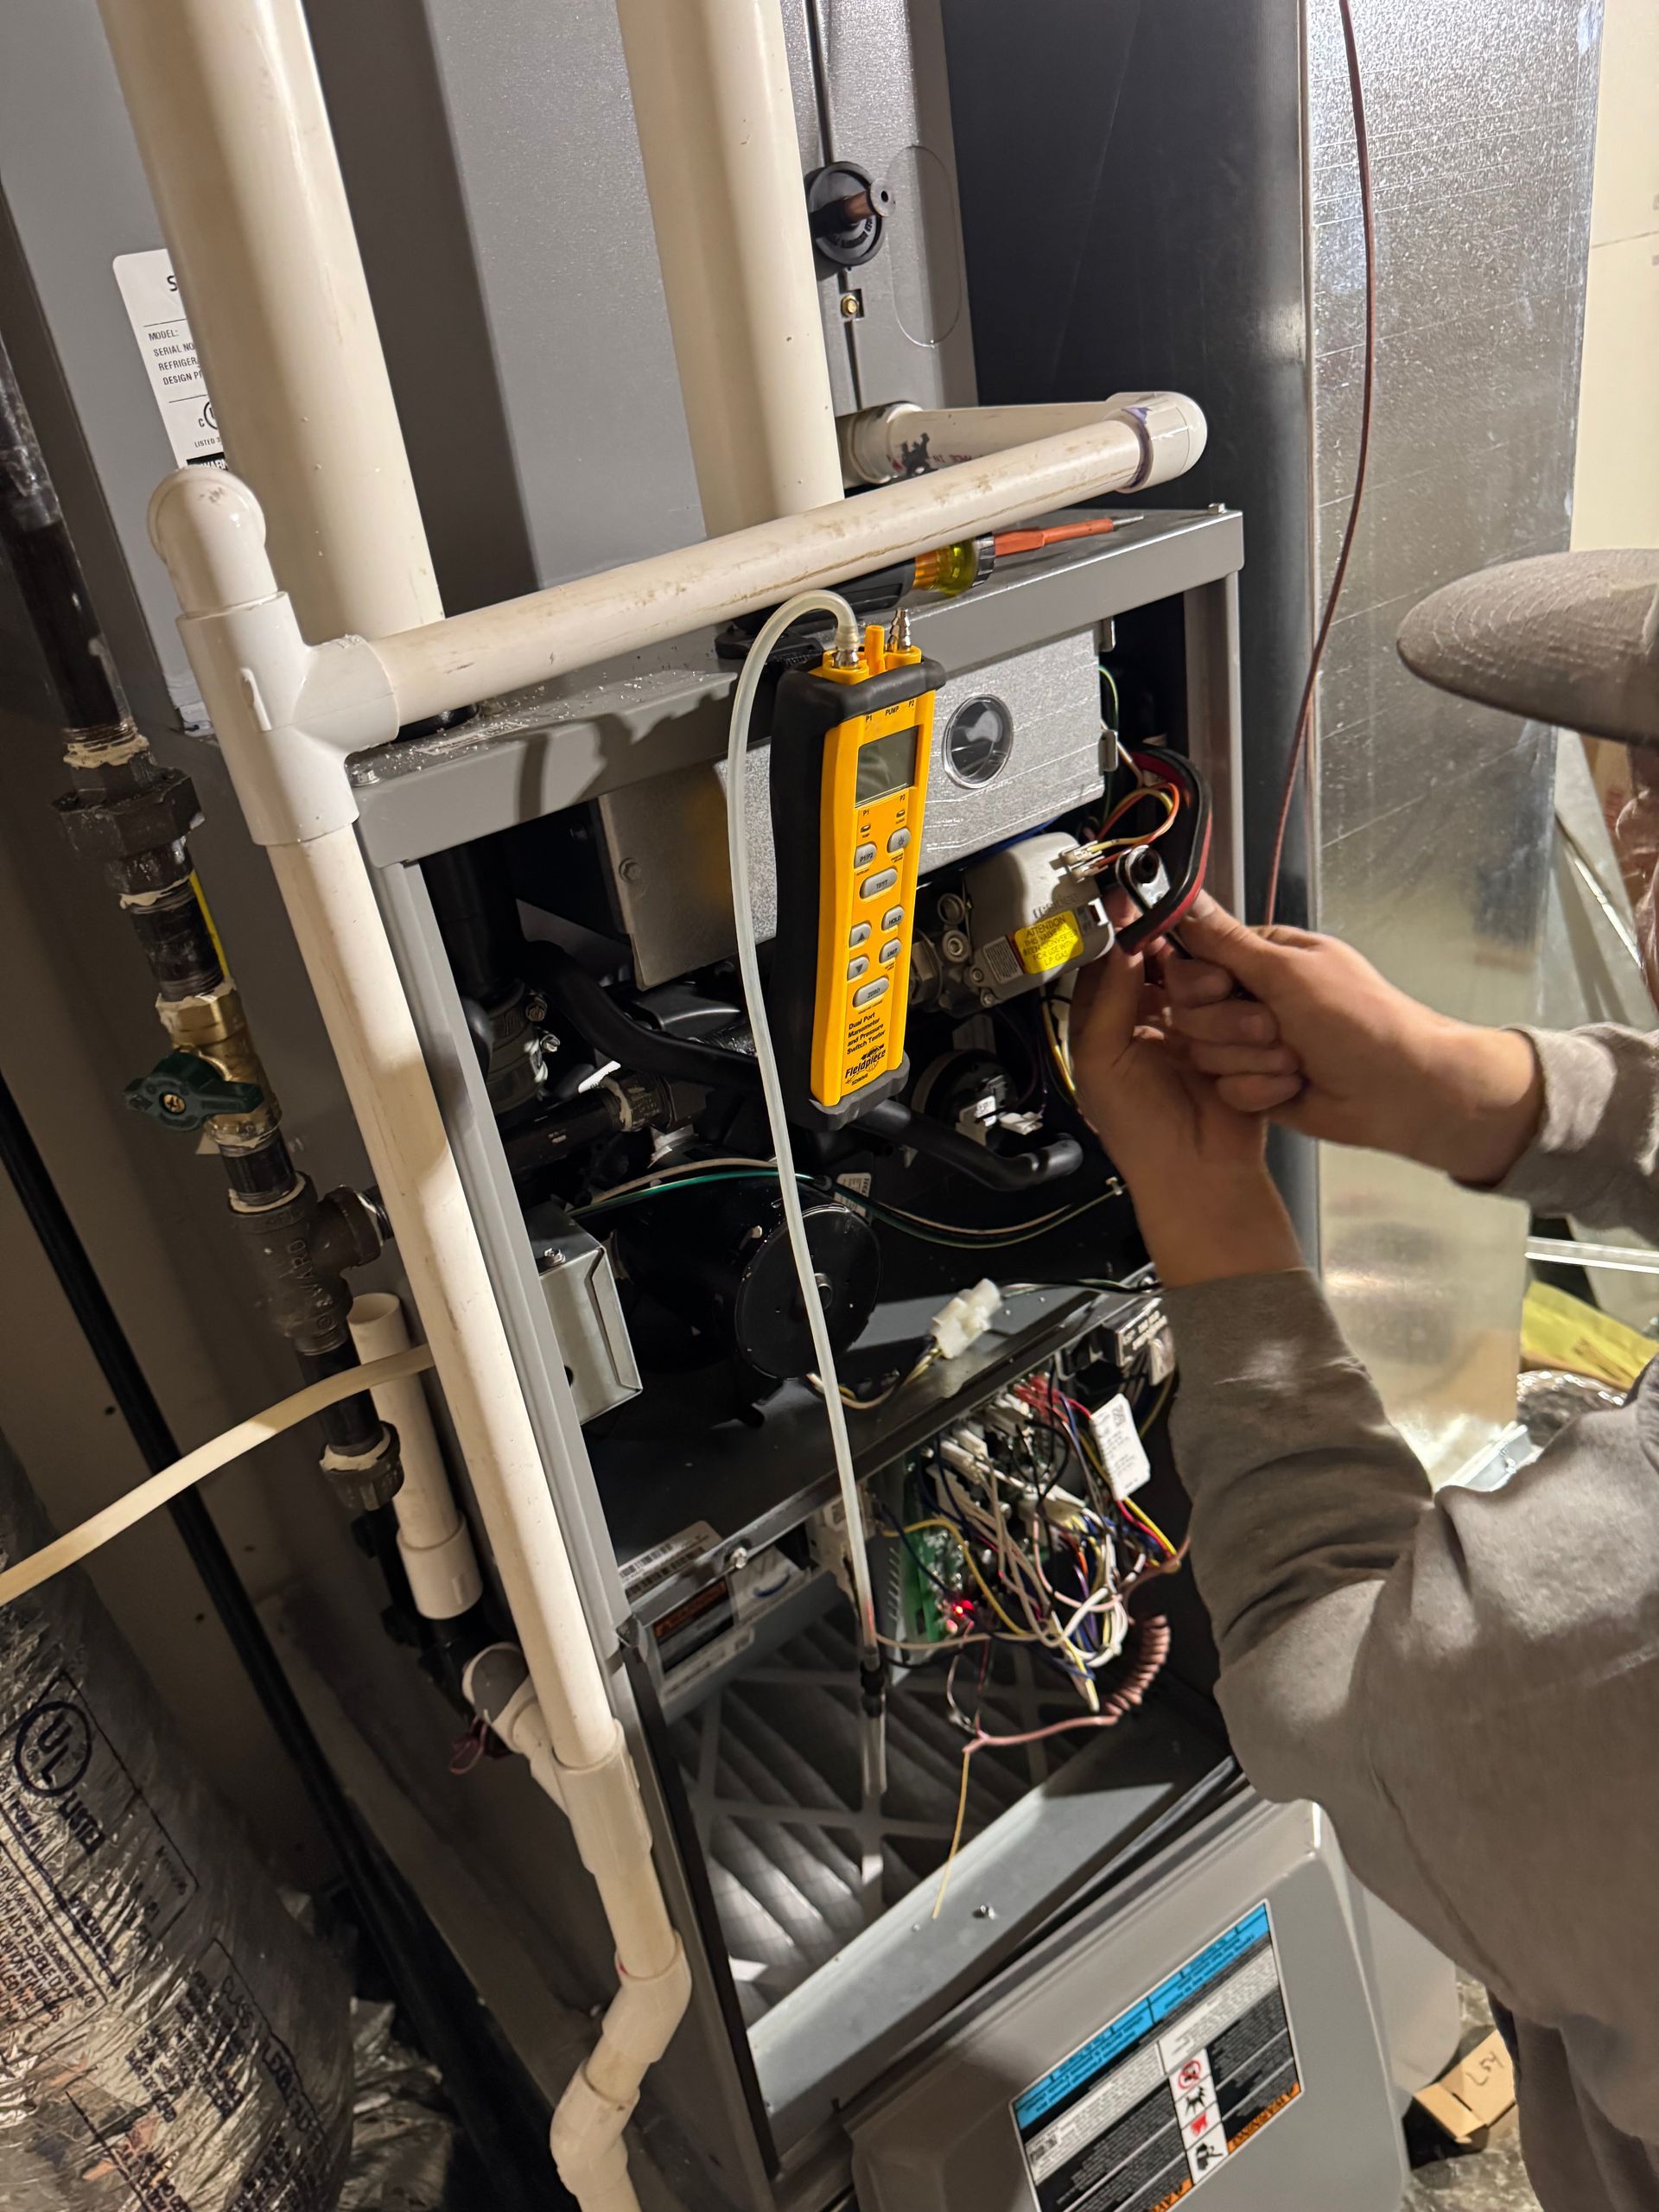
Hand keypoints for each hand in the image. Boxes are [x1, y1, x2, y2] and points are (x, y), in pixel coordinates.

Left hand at [1069, 947, 1302, 1286]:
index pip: (1116, 962)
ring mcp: (1197, 1026)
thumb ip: (1105, 997)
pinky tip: (1241, 1040)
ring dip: (1212, 1008)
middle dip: (1182, 977)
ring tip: (1208, 1041)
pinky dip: (1238, 1022)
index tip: (1139, 909)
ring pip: (1208, 983)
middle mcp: (1154, 1017)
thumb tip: (1118, 944)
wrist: (1197, 1174)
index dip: (1126, 936)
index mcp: (1111, 1020)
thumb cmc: (1138, 1129)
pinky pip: (1241, 1008)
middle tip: (1189, 990)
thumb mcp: (1100, 1059)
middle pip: (1170, 965)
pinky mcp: (1235, 1040)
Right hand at [1164, 896, 1543, 1184]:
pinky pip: (1225, 1089)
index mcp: (1261, 958)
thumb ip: (1226, 941)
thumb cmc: (1360, 1022)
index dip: (1198, 982)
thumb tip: (1188, 898)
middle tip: (1275, 1027)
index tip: (1224, 987)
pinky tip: (1294, 1084)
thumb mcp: (1288, 971)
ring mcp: (1251, 1044)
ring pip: (1203, 1054)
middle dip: (1231, 1027)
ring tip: (1295, 1058)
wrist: (1398, 1090)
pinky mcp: (1255, 1084)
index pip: (1191, 962)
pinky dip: (1261, 1090)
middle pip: (1190, 1011)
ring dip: (1252, 1060)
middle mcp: (1252, 998)